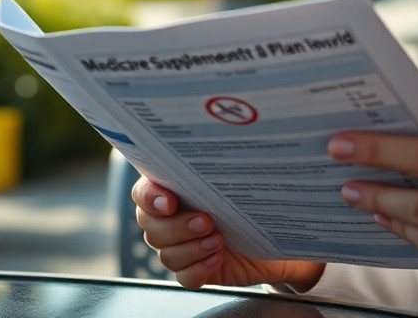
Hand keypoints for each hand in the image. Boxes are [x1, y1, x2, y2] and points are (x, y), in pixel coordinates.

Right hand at [131, 176, 324, 290]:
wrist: (274, 237)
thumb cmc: (252, 199)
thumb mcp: (237, 178)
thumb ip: (220, 165)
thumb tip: (230, 139)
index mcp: (172, 190)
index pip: (143, 193)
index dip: (150, 198)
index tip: (170, 202)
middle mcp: (169, 219)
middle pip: (151, 227)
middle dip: (178, 226)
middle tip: (206, 221)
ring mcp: (180, 246)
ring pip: (166, 255)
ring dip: (192, 249)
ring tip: (218, 241)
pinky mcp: (194, 270)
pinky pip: (184, 277)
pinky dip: (200, 269)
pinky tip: (217, 259)